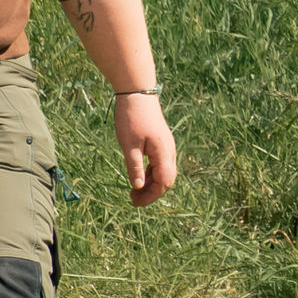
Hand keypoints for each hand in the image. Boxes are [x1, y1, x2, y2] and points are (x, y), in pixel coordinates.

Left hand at [116, 92, 176, 206]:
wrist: (137, 94)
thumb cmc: (131, 118)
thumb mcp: (128, 145)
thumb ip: (134, 167)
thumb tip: (139, 188)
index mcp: (164, 153)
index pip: (163, 182)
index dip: (151, 196)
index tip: (135, 203)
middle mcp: (169, 151)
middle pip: (166, 180)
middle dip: (151, 193)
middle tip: (133, 199)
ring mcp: (166, 146)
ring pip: (163, 172)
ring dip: (150, 184)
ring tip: (134, 191)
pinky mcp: (161, 143)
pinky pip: (159, 164)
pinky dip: (150, 173)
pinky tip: (138, 177)